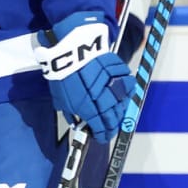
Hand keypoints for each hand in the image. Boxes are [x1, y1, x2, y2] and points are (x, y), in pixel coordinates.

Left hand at [35, 11, 129, 141]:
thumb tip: (76, 122)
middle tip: (109, 128)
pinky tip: (120, 93)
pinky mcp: (119, 72)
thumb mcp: (60, 99)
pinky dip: (125, 91)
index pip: (101, 128)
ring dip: (119, 110)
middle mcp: (105, 100)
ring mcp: (114, 86)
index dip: (102, 135)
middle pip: (114, 119)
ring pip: (123, 104)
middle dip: (112, 126)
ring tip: (114, 113)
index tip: (101, 137)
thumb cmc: (62, 74)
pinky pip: (126, 85)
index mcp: (89, 108)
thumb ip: (70, 113)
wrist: (70, 49)